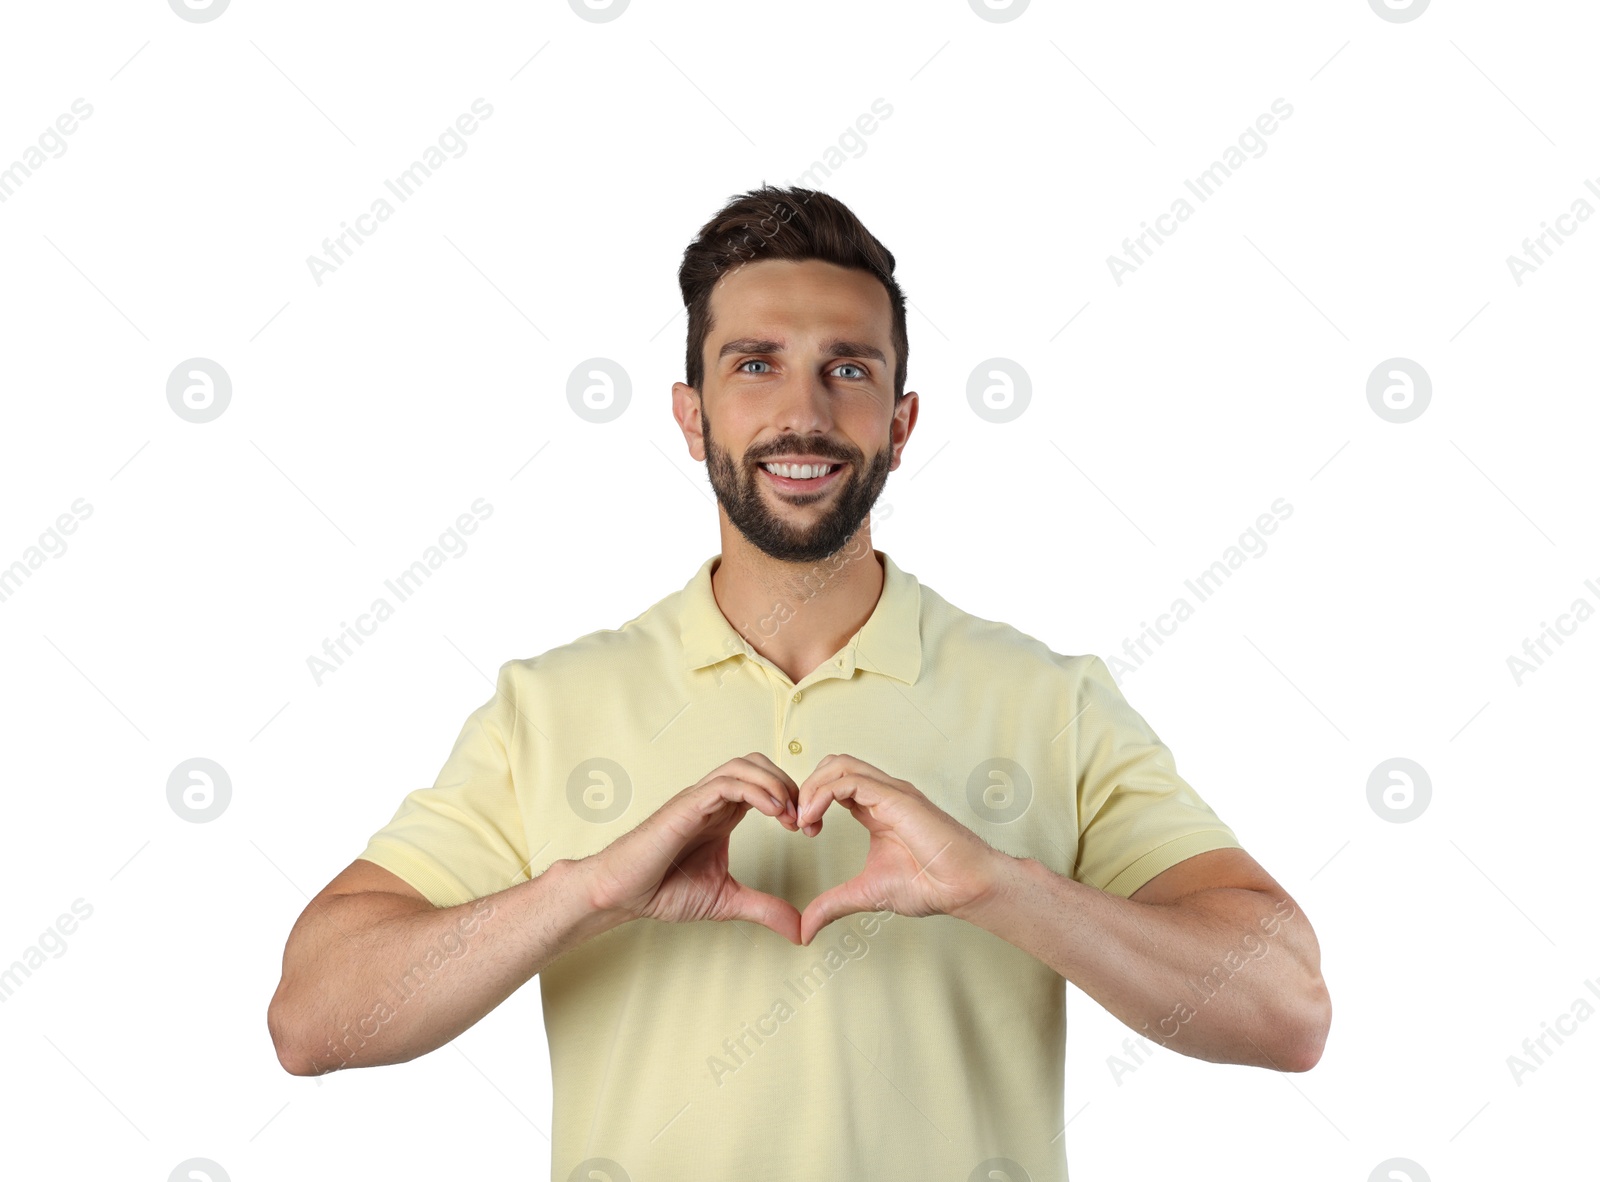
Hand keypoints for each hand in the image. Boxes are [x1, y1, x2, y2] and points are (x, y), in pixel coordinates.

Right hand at [582, 753, 803, 943]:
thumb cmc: (662, 890)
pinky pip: (725, 783)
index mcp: (723, 815)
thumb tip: (800, 931)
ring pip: (743, 766)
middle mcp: (712, 801)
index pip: (765, 784)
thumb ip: (765, 909)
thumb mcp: (728, 900)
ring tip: (791, 814)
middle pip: (758, 764)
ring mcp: (698, 800)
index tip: (810, 829)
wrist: (622, 894)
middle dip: (789, 783)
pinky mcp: (686, 806)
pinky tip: (773, 811)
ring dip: (775, 783)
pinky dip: (755, 790)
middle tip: (805, 819)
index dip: (793, 799)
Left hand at [795, 754, 1006, 945]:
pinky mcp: (897, 798)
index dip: (810, 800)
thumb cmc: (931, 884)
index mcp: (877, 809)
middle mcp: (883, 794)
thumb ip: (832, 905)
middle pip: (834, 764)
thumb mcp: (866, 893)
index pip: (835, 783)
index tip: (801, 830)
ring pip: (840, 765)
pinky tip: (815, 820)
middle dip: (806, 787)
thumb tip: (805, 930)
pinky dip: (824, 794)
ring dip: (812, 788)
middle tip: (798, 822)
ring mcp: (891, 792)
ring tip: (804, 820)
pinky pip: (851, 781)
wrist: (964, 888)